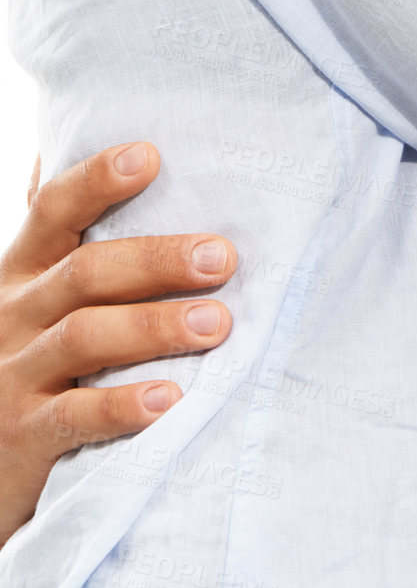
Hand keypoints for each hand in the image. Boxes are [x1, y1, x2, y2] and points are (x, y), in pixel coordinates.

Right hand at [0, 142, 235, 547]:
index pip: (52, 210)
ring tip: (217, 324)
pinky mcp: (23, 437)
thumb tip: (80, 150)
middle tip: (224, 256)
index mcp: (20, 273)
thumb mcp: (34, 300)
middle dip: (157, 259)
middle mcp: (12, 316)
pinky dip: (123, 407)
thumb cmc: (29, 365)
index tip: (150, 154)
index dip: (96, 180)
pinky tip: (170, 400)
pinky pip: (74, 417)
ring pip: (84, 337)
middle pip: (84, 272)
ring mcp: (13, 376)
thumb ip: (63, 242)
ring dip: (154, 328)